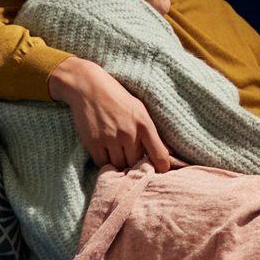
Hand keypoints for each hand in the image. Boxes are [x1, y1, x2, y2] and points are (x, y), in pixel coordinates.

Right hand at [47, 57, 172, 171]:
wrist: (89, 88)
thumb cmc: (118, 99)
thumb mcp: (141, 111)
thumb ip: (153, 133)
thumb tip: (170, 153)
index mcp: (144, 124)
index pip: (159, 155)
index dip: (162, 167)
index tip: (159, 171)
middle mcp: (128, 133)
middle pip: (137, 163)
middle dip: (136, 164)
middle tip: (132, 158)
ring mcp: (110, 139)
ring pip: (119, 165)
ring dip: (120, 164)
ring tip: (118, 154)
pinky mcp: (93, 143)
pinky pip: (102, 163)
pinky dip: (105, 162)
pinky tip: (106, 153)